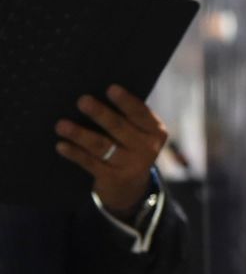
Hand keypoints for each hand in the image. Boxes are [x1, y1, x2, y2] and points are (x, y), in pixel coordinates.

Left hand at [56, 85, 168, 216]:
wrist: (129, 185)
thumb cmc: (129, 145)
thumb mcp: (139, 132)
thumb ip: (128, 118)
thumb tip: (96, 94)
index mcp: (155, 131)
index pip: (140, 113)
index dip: (126, 101)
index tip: (110, 88)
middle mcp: (147, 148)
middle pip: (119, 127)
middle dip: (100, 113)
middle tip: (82, 101)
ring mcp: (130, 165)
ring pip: (102, 146)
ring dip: (80, 134)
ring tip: (61, 125)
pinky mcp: (112, 178)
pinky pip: (90, 163)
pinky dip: (75, 153)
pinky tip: (61, 145)